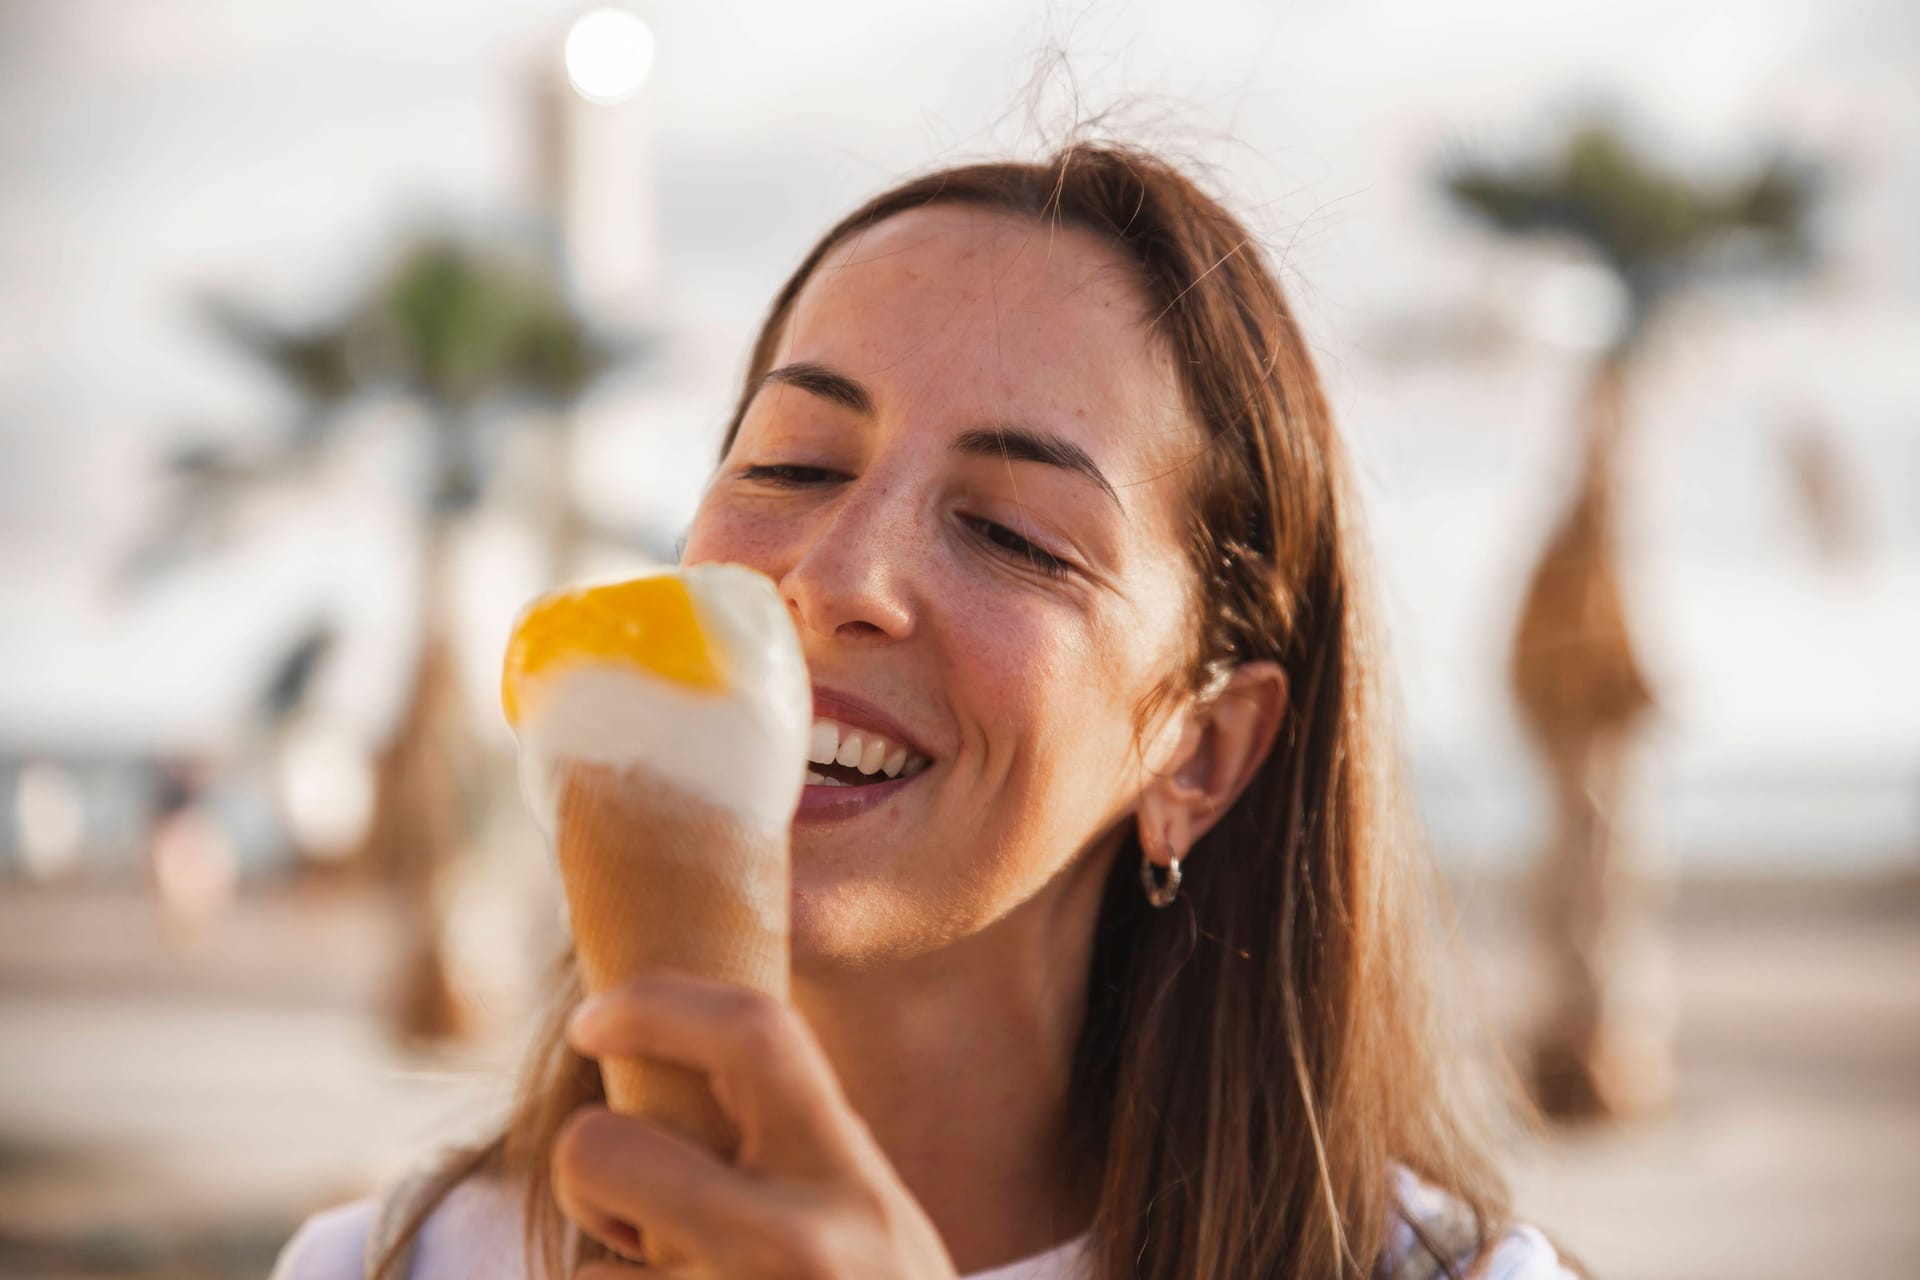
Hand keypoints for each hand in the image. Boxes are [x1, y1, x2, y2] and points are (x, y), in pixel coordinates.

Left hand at [554, 973, 957, 1278]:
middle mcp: (795, 1243)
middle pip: (602, 1151)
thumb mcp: (870, 1215)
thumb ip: (797, 1148)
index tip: (595, 1019)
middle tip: (620, 1198)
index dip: (655, 1002)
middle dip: (583, 1165)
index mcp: (849, 1177)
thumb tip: (675, 1055)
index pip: (752, 1032)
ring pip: (586, 1276)